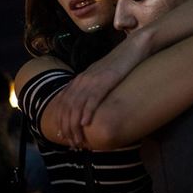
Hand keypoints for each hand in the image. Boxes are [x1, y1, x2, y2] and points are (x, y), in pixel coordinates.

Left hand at [55, 33, 150, 147]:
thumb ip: (92, 89)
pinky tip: (86, 124)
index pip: (63, 103)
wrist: (132, 49)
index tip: (63, 136)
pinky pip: (92, 99)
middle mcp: (82, 80)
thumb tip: (88, 107)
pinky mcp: (104, 80)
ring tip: (79, 140)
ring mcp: (92, 80)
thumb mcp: (101, 77)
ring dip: (75, 125)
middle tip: (73, 144)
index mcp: (79, 80)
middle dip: (67, 128)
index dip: (61, 121)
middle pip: (67, 107)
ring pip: (77, 106)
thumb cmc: (119, 65)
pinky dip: (87, 112)